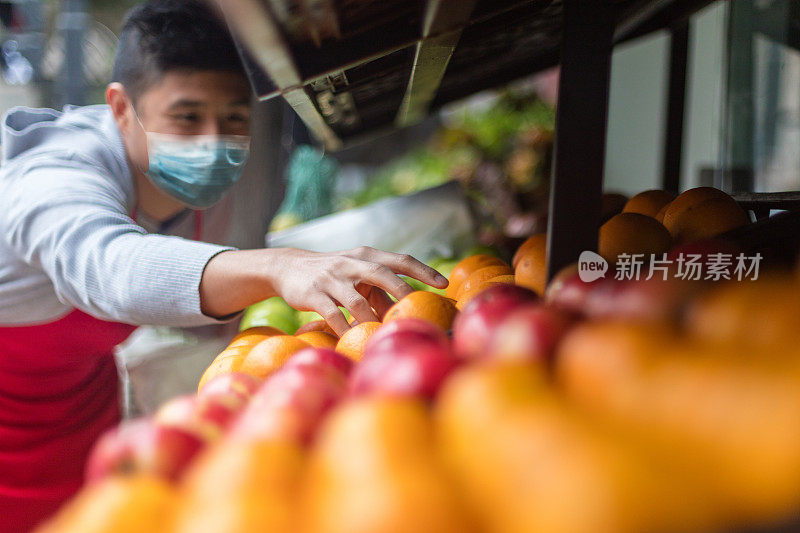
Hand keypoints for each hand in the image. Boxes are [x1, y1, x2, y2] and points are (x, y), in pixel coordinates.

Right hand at [200, 247, 447, 335]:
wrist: (288, 266)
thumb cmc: (333, 274)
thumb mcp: (356, 273)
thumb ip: (380, 288)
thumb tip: (408, 311)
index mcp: (366, 255)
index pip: (400, 259)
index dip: (423, 270)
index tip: (444, 284)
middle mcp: (351, 263)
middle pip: (382, 274)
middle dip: (404, 292)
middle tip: (419, 311)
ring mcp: (331, 278)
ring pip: (357, 301)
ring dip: (371, 320)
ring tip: (384, 335)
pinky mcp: (313, 294)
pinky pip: (332, 314)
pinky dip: (344, 329)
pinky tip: (352, 341)